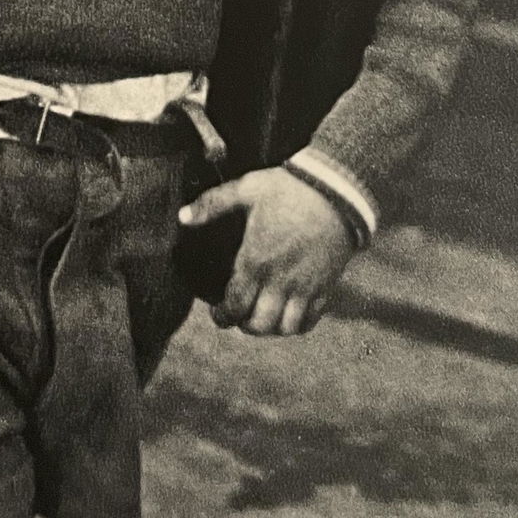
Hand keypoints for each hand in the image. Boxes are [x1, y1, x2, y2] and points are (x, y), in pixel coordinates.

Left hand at [178, 166, 357, 334]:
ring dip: (272, 328)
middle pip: (260, 325)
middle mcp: (280, 281)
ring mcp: (305, 286)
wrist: (336, 190)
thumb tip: (181, 217)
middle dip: (246, 325)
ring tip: (265, 318)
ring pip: (286, 328)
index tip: (217, 313)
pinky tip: (290, 314)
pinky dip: (298, 324)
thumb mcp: (246, 188)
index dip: (222, 316)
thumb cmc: (288, 188)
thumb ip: (212, 204)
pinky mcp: (326, 286)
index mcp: (256, 261)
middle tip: (240, 317)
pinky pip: (311, 320)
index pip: (235, 305)